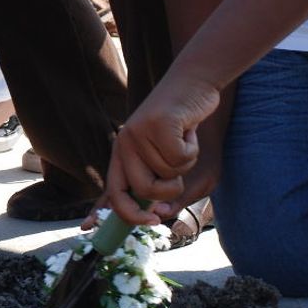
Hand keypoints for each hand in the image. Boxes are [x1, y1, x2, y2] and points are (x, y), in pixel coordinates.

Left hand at [105, 73, 220, 225]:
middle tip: (180, 166)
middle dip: (170, 188)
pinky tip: (188, 128)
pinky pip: (180, 156)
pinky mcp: (157, 124)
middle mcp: (125, 144)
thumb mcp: (173, 161)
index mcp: (124, 154)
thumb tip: (159, 214)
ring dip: (186, 160)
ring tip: (182, 138)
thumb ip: (164, 188)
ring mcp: (138, 133)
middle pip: (144, 189)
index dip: (122, 213)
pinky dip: (193, 147)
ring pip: (169, 173)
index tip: (138, 223)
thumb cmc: (185, 127)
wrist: (193, 84)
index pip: (114, 192)